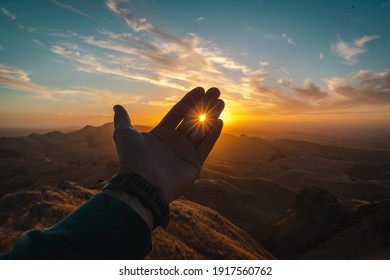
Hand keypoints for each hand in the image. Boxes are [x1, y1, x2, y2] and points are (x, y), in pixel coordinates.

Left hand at [112, 87, 223, 202]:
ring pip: (201, 130)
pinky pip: (206, 146)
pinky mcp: (194, 164)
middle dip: (204, 105)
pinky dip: (213, 135)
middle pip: (192, 119)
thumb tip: (117, 106)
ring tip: (221, 102)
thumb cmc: (132, 159)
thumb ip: (123, 120)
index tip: (200, 89)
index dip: (189, 101)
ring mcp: (185, 153)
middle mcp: (174, 142)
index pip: (178, 113)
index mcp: (161, 134)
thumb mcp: (124, 135)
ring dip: (211, 116)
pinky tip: (219, 121)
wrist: (142, 184)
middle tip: (215, 91)